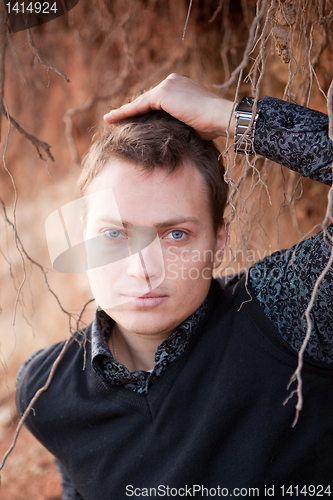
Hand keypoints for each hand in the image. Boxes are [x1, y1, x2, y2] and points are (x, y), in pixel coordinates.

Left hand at [104, 73, 234, 139]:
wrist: (220, 117)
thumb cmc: (212, 126)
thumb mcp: (191, 123)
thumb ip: (178, 123)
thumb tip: (170, 137)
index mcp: (181, 87)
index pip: (157, 101)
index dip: (143, 111)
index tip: (133, 120)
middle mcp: (172, 81)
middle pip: (147, 100)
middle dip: (131, 111)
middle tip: (115, 120)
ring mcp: (167, 85)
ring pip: (141, 102)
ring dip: (125, 113)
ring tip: (109, 120)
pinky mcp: (162, 94)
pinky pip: (139, 106)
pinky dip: (125, 113)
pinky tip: (112, 120)